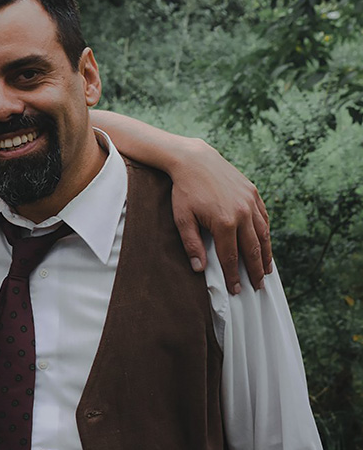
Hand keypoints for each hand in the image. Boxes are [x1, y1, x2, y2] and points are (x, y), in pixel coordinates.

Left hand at [168, 139, 271, 293]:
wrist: (194, 160)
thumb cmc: (184, 191)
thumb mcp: (182, 219)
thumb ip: (191, 244)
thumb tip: (199, 269)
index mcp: (224, 223)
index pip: (231, 257)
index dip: (234, 276)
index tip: (236, 290)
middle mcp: (243, 214)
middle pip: (253, 249)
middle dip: (256, 271)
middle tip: (258, 286)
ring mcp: (251, 202)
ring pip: (263, 234)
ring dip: (266, 254)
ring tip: (267, 270)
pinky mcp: (253, 193)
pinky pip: (264, 217)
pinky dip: (266, 233)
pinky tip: (265, 243)